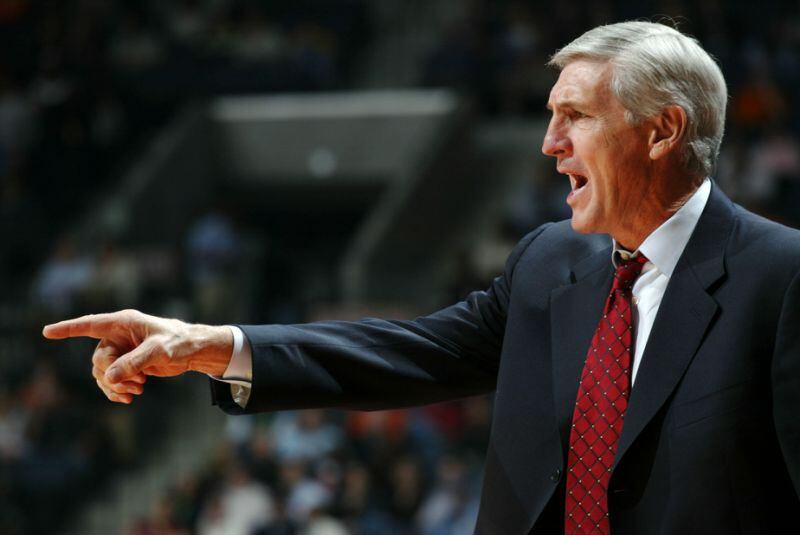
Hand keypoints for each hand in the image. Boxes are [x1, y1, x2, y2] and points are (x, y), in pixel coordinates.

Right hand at [43, 309, 232, 403]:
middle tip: (137, 383)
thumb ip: (134, 362)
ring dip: (116, 386)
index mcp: (123, 323)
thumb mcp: (159, 351)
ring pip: (102, 373)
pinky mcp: (125, 364)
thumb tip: (109, 377)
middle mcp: (117, 336)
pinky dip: (117, 391)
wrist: (192, 351)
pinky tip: (130, 398)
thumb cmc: (179, 342)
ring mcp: (120, 351)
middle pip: (98, 359)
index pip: (90, 325)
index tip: (46, 332)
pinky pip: (110, 380)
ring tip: (138, 389)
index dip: (68, 329)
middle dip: (113, 375)